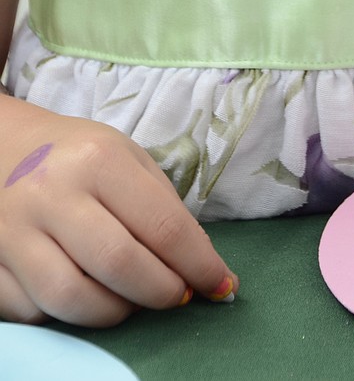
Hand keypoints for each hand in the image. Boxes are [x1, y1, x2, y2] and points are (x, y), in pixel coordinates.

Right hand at [0, 96, 237, 325]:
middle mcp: (53, 194)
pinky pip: (32, 312)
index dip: (200, 265)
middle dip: (163, 292)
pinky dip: (66, 317)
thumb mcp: (128, 158)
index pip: (162, 226)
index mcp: (98, 161)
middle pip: (119, 265)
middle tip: (180, 295)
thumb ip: (164, 207)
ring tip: (134, 299)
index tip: (222, 285)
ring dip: (116, 313)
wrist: (5, 147)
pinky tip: (86, 294)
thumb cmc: (79, 154)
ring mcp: (15, 231)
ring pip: (72, 299)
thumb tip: (201, 264)